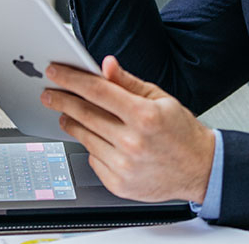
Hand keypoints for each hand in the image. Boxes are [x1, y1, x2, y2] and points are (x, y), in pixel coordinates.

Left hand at [40, 55, 215, 203]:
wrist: (200, 168)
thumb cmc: (181, 131)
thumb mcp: (160, 98)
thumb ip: (128, 82)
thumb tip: (106, 65)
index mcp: (144, 115)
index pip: (97, 91)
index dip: (72, 79)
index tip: (55, 73)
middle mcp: (132, 142)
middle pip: (84, 115)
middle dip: (61, 100)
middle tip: (49, 93)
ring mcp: (124, 166)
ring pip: (84, 137)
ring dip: (70, 122)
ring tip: (65, 114)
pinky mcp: (119, 184)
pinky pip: (93, 159)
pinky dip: (90, 146)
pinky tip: (96, 138)